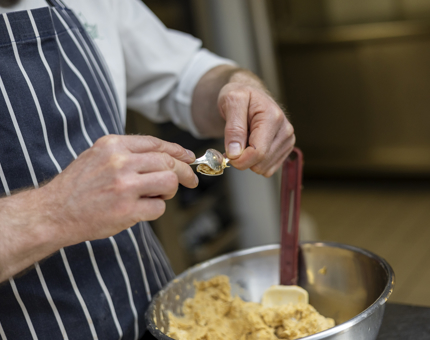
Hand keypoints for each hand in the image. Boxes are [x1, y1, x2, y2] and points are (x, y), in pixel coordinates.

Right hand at [41, 135, 196, 244]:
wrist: (53, 212)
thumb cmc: (77, 186)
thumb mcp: (98, 156)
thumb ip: (128, 153)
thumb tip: (164, 156)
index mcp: (113, 145)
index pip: (156, 143)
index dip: (177, 151)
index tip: (189, 158)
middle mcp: (120, 162)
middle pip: (168, 162)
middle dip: (184, 172)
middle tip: (191, 181)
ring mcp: (124, 186)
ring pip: (169, 182)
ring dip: (169, 191)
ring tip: (156, 196)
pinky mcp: (126, 210)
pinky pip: (159, 207)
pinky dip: (155, 209)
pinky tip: (141, 210)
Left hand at [218, 78, 294, 176]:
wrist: (250, 95)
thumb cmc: (240, 95)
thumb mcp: (231, 102)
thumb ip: (233, 128)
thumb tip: (235, 153)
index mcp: (273, 117)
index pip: (258, 152)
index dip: (238, 159)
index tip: (227, 153)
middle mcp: (285, 130)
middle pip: (260, 163)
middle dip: (242, 159)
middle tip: (234, 143)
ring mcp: (288, 141)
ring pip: (264, 169)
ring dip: (249, 161)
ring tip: (245, 141)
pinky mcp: (285, 149)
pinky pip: (267, 169)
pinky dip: (256, 162)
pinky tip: (252, 146)